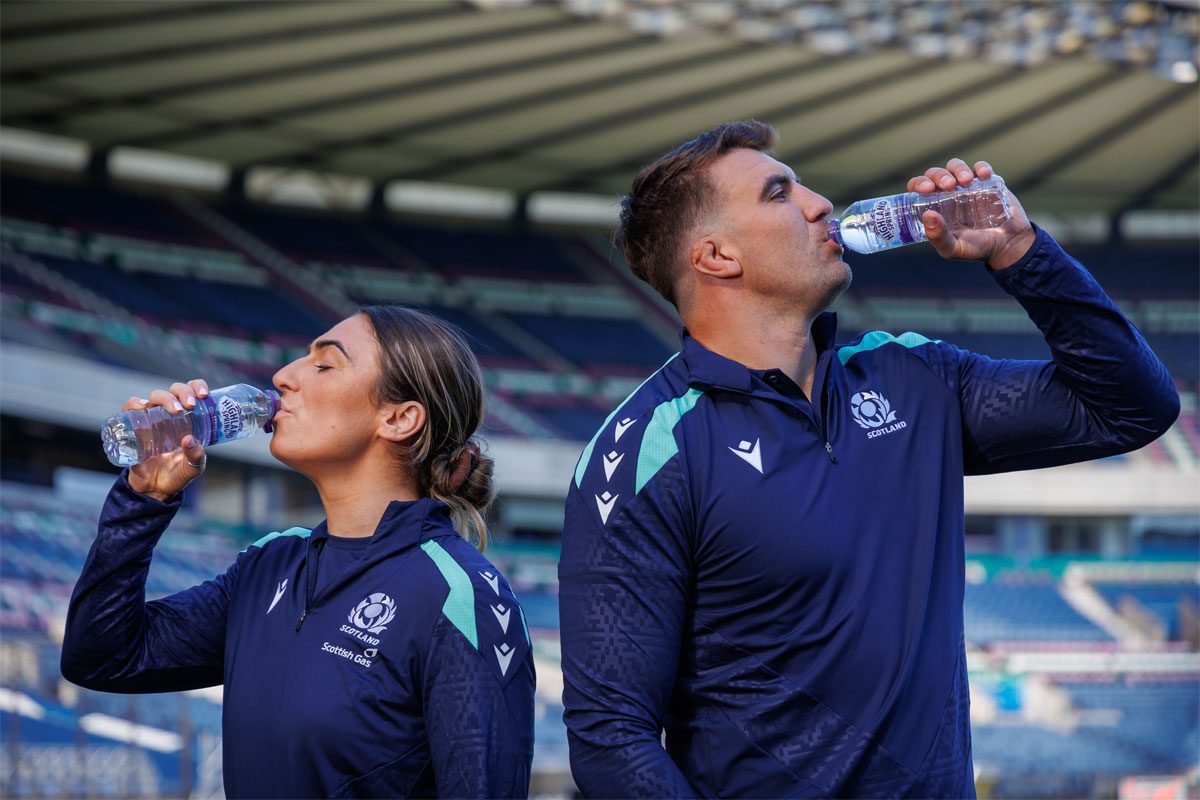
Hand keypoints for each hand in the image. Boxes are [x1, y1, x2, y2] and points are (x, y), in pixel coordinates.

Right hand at [125, 380, 209, 501]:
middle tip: (190, 405)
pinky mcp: (134, 428)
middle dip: (184, 392)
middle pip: (175, 390)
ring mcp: (152, 420)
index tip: (204, 395)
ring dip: (166, 398)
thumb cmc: (177, 474)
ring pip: (156, 396)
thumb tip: (190, 439)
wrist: (154, 489)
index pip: (193, 392)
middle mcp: (170, 415)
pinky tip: (144, 406)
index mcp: (189, 419)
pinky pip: (130, 408)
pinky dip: (135, 403)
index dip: (197, 386)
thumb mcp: (193, 468)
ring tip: (176, 410)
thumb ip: (196, 457)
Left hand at [907, 158, 1035, 269]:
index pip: (918, 188)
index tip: (926, 188)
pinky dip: (981, 167)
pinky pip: (981, 168)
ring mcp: (967, 187)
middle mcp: (947, 194)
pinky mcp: (987, 182)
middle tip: (948, 185)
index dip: (918, 183)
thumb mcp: (952, 248)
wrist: (1007, 246)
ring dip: (958, 168)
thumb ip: (938, 236)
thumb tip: (927, 215)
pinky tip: (983, 174)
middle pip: (935, 174)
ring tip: (966, 180)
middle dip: (939, 175)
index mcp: (934, 207)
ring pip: (955, 166)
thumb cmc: (975, 249)